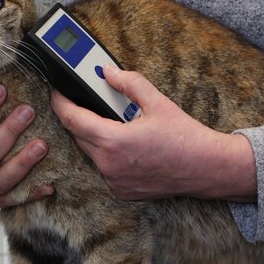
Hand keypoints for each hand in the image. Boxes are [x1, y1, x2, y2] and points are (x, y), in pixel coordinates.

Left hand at [50, 65, 255, 201]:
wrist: (207, 168)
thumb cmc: (185, 137)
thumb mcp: (158, 102)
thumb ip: (129, 83)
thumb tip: (107, 72)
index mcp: (114, 141)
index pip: (72, 119)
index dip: (60, 103)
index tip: (57, 92)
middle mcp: (109, 165)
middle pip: (78, 136)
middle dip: (78, 117)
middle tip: (86, 101)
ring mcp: (114, 181)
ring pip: (90, 153)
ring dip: (93, 136)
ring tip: (110, 122)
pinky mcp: (121, 191)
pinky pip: (103, 168)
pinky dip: (106, 154)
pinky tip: (123, 145)